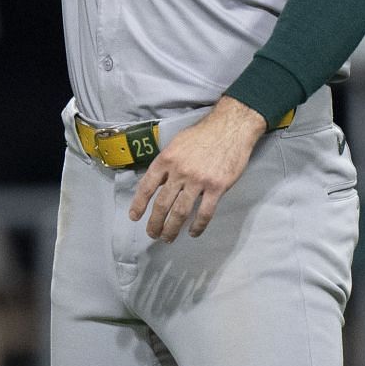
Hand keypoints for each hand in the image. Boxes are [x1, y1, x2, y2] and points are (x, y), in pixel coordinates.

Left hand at [128, 97, 267, 241]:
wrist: (230, 128)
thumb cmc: (202, 135)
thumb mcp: (176, 144)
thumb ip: (166, 164)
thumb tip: (157, 183)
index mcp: (165, 160)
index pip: (146, 186)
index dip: (139, 204)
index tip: (134, 217)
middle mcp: (178, 172)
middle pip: (162, 203)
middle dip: (154, 222)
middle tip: (152, 234)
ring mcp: (198, 181)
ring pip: (180, 211)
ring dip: (172, 228)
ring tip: (167, 238)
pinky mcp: (216, 187)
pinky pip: (204, 212)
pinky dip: (197, 226)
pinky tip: (193, 233)